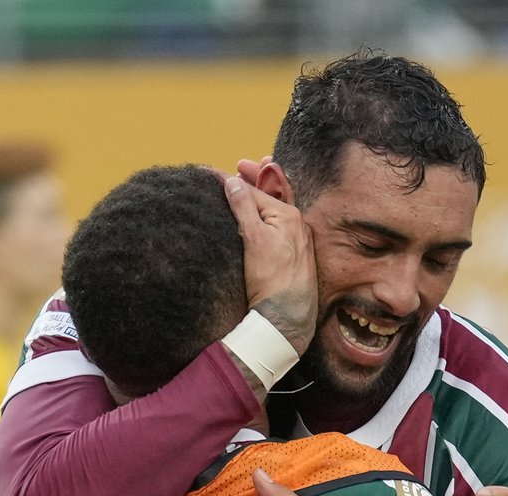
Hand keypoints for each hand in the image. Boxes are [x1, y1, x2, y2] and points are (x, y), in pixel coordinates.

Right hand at [222, 170, 316, 354]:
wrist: (286, 318)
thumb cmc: (271, 280)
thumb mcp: (254, 238)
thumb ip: (244, 206)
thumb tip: (232, 181)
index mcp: (290, 216)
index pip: (255, 191)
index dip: (232, 181)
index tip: (209, 172)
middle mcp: (297, 225)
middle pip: (269, 197)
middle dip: (252, 181)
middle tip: (239, 165)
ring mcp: (297, 241)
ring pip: (274, 212)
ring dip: (259, 198)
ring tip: (245, 182)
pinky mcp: (293, 257)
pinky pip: (277, 228)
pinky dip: (265, 217)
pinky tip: (255, 218)